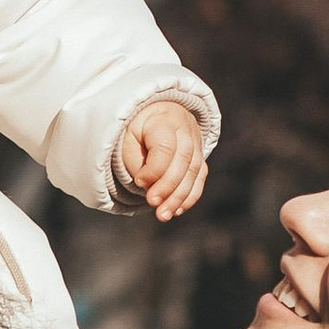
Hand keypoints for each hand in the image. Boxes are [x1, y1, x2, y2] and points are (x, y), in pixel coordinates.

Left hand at [116, 98, 208, 223]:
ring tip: (163, 215)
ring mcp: (197, 145)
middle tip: (153, 203)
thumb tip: (150, 187)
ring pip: (194, 173)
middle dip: (168, 186)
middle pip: (184, 160)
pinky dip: (189, 197)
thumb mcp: (128, 138)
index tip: (139, 181)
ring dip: (179, 197)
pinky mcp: (200, 158)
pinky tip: (176, 210)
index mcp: (165, 120)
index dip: (154, 169)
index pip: (166, 147)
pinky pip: (200, 179)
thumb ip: (138, 161)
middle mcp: (186, 130)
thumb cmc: (138, 129)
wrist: (158, 114)